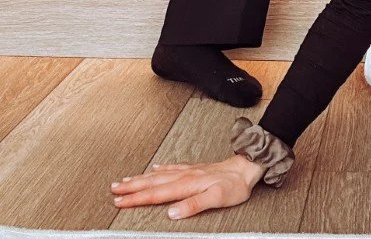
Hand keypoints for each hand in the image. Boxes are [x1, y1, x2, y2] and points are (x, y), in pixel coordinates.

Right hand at [111, 154, 262, 218]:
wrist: (247, 166)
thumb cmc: (234, 185)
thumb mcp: (216, 198)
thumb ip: (194, 205)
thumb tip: (172, 213)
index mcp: (187, 185)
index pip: (156, 194)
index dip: (137, 199)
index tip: (120, 201)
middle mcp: (184, 176)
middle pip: (152, 183)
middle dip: (131, 187)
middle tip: (113, 190)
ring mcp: (189, 171)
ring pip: (159, 175)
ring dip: (141, 178)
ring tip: (125, 180)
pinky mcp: (195, 169)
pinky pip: (172, 168)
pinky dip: (160, 169)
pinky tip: (154, 169)